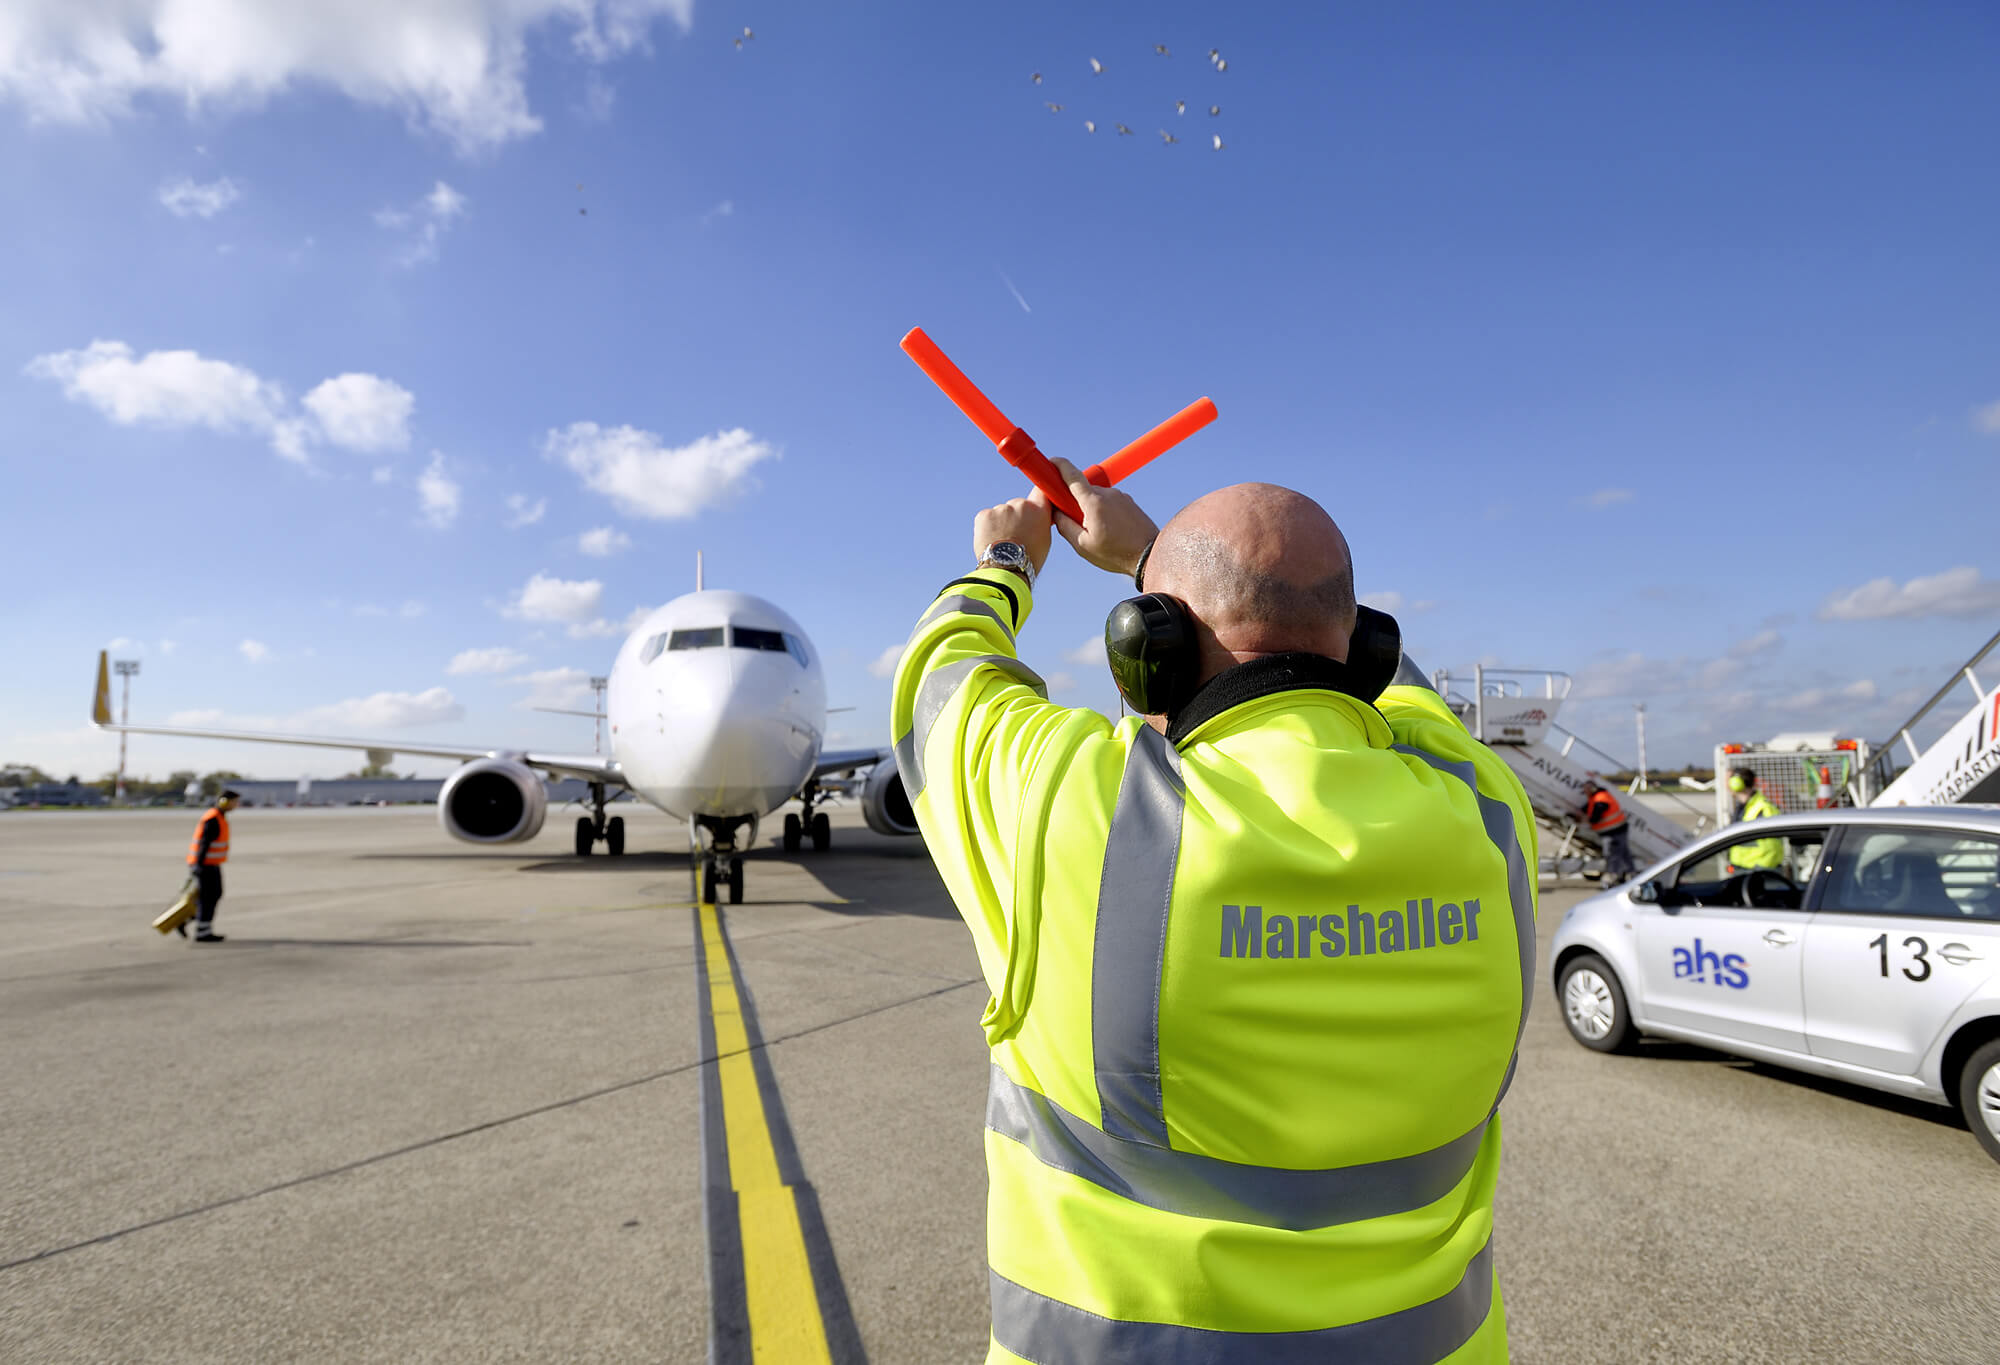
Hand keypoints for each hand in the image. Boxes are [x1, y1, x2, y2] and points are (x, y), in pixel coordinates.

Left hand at [972, 488, 1053, 573]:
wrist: (1006, 570)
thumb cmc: (1028, 559)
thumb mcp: (1044, 539)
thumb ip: (1041, 521)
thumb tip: (1037, 515)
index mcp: (1038, 510)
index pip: (1040, 491)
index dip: (1037, 497)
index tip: (1035, 502)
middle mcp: (1020, 504)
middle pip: (1018, 505)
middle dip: (1017, 516)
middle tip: (1016, 535)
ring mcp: (1001, 508)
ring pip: (1002, 512)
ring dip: (1001, 523)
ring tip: (1003, 542)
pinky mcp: (984, 514)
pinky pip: (987, 517)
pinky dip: (988, 527)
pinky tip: (993, 541)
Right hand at [1048, 458, 1158, 577]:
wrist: (1149, 556)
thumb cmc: (1115, 553)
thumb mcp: (1083, 545)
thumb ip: (1064, 526)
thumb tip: (1056, 512)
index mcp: (1093, 502)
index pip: (1072, 475)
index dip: (1059, 465)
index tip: (1050, 461)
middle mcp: (1108, 493)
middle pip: (1082, 490)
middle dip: (1074, 501)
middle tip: (1073, 522)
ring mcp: (1120, 496)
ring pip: (1095, 497)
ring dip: (1090, 508)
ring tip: (1097, 532)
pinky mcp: (1129, 501)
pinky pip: (1109, 501)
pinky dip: (1103, 511)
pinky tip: (1109, 530)